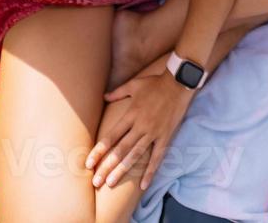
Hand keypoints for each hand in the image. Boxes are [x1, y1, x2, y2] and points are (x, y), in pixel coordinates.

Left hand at [87, 71, 193, 190]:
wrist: (179, 82)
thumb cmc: (155, 83)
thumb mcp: (134, 85)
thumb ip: (117, 93)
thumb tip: (104, 96)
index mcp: (130, 115)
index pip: (111, 137)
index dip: (99, 151)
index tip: (89, 163)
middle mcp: (140, 126)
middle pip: (120, 150)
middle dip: (107, 166)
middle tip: (96, 181)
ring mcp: (153, 133)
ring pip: (135, 155)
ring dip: (122, 170)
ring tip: (111, 184)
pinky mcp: (166, 136)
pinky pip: (157, 157)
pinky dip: (150, 172)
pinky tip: (143, 185)